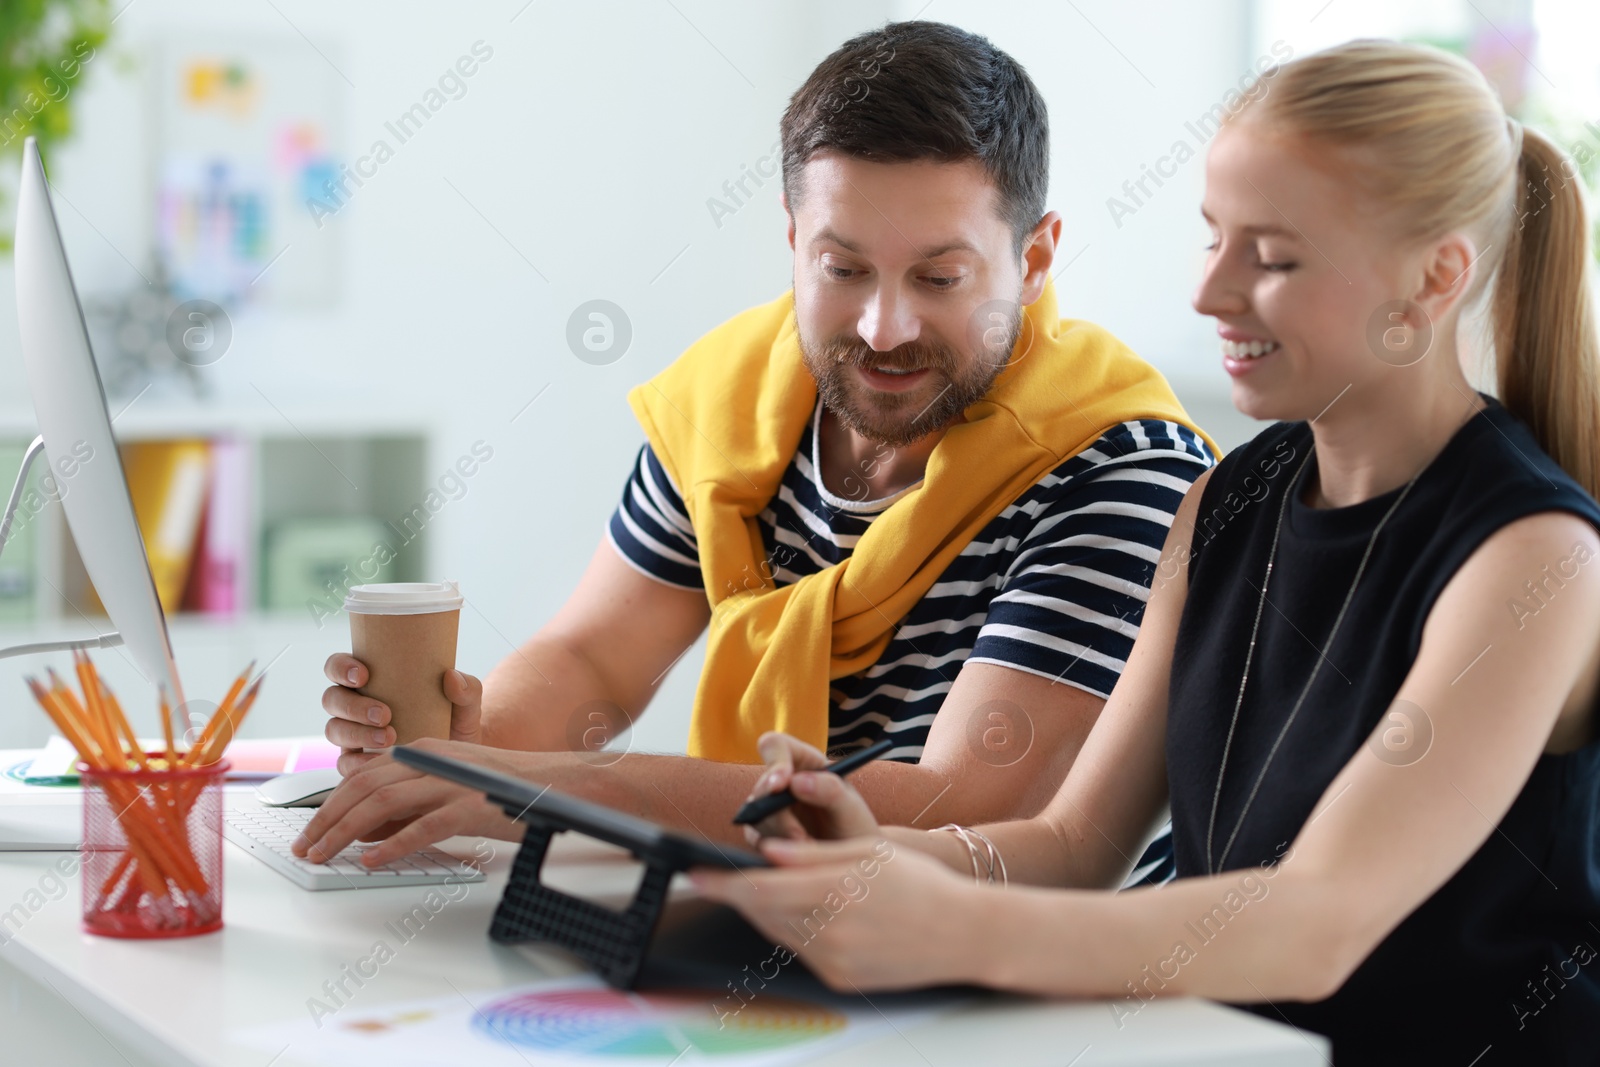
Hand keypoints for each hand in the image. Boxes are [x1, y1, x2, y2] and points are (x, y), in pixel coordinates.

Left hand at [289, 737, 523, 867]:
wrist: (562, 785)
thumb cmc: (508, 791)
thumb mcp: (451, 787)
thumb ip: (410, 804)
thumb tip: (366, 833)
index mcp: (425, 752)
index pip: (363, 775)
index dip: (329, 803)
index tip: (310, 831)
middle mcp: (434, 761)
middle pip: (364, 786)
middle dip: (326, 819)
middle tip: (304, 848)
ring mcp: (453, 782)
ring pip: (384, 803)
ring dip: (346, 832)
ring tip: (325, 856)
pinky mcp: (472, 807)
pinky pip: (423, 827)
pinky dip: (393, 845)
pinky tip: (373, 861)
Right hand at [322, 653, 484, 775]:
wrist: (459, 761)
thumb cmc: (455, 724)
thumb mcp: (466, 706)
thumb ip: (467, 689)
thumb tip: (452, 677)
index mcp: (372, 682)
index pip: (340, 667)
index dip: (342, 668)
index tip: (364, 675)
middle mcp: (355, 707)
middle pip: (332, 699)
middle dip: (354, 705)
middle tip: (385, 714)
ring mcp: (352, 735)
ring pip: (334, 729)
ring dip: (357, 732)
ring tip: (390, 737)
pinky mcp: (356, 762)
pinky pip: (344, 762)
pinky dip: (358, 762)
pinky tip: (378, 762)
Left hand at [693, 836, 979, 991]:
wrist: (962, 934)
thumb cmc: (919, 884)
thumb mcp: (867, 852)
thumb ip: (812, 854)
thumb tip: (769, 852)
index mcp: (836, 889)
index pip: (760, 888)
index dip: (723, 883)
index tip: (697, 873)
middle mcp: (830, 929)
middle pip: (762, 913)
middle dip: (739, 895)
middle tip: (723, 878)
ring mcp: (834, 959)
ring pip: (778, 933)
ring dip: (764, 912)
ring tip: (767, 890)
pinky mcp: (840, 979)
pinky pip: (802, 952)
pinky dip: (793, 931)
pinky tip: (805, 914)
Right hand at [740, 732, 880, 846]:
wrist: (853, 866)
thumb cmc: (855, 831)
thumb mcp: (852, 810)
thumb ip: (831, 791)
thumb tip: (797, 781)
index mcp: (804, 764)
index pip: (776, 746)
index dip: (774, 761)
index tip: (781, 783)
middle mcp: (782, 783)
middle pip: (761, 787)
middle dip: (777, 813)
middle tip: (799, 837)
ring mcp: (769, 809)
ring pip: (755, 815)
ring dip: (779, 836)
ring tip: (810, 851)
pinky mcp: (763, 835)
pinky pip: (755, 839)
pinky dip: (774, 851)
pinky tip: (798, 859)